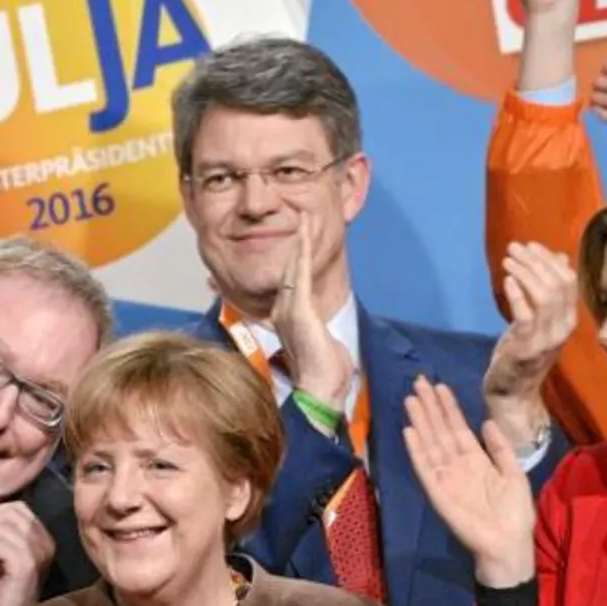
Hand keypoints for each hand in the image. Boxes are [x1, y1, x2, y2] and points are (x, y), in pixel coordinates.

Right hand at [273, 213, 354, 407]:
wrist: (320, 388)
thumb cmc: (324, 372)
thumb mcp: (322, 345)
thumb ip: (318, 331)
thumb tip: (323, 331)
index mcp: (287, 317)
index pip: (289, 280)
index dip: (292, 258)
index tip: (298, 239)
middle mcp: (282, 309)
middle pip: (288, 268)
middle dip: (295, 242)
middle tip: (298, 218)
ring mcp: (288, 308)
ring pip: (292, 266)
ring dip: (299, 240)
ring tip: (303, 218)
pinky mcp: (298, 309)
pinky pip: (298, 273)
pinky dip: (301, 251)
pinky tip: (305, 234)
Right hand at [404, 377, 537, 586]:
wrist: (508, 543)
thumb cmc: (515, 512)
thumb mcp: (514, 474)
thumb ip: (500, 448)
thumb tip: (486, 422)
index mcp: (476, 460)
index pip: (458, 428)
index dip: (449, 407)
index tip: (439, 386)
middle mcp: (457, 465)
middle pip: (440, 430)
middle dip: (430, 407)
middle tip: (418, 382)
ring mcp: (446, 477)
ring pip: (430, 443)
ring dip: (420, 421)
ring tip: (411, 399)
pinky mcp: (438, 492)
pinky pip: (425, 468)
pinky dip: (416, 450)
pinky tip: (409, 431)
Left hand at [484, 241, 576, 452]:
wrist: (511, 393)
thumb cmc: (521, 354)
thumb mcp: (536, 320)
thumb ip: (547, 293)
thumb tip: (560, 258)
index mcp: (568, 319)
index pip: (568, 281)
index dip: (549, 260)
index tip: (529, 245)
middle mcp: (563, 328)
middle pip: (558, 284)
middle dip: (535, 261)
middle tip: (513, 248)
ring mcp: (547, 339)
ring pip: (545, 296)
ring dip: (526, 273)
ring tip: (507, 260)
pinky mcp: (527, 349)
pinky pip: (526, 316)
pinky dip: (518, 296)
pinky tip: (507, 281)